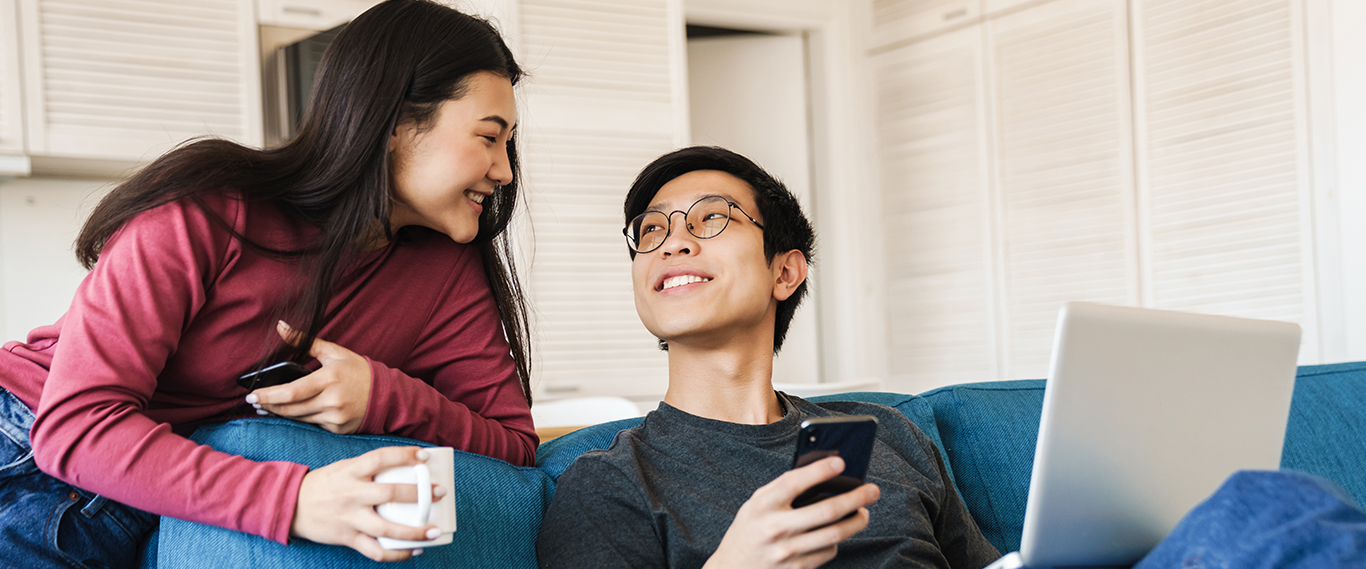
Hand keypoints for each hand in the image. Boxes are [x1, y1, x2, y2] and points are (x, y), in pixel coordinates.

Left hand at [248, 320, 371, 433]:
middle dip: (269, 406)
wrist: (386, 394)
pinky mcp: (339, 429)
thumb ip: (305, 341)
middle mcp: (332, 400)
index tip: (252, 395)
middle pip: (290, 409)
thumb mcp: (334, 352)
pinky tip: (295, 412)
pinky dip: (302, 418)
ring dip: (282, 413)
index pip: (291, 392)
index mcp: (330, 379)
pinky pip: (312, 425)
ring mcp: (336, 417)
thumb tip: (281, 326)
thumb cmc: (358, 370)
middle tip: (255, 402)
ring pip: (299, 418)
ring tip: (269, 407)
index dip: (269, 396)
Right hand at [291, 447, 447, 561]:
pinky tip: (413, 551)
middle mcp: (351, 493)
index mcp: (351, 471)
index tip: (425, 456)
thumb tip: (406, 467)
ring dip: (413, 531)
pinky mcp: (347, 537)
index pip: (381, 458)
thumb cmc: (325, 485)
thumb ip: (370, 469)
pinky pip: (375, 549)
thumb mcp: (344, 468)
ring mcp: (349, 517)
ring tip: (434, 531)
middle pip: (389, 493)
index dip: (404, 455)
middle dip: (419, 494)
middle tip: (439, 493)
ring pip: (385, 528)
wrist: (291, 505)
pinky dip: (396, 553)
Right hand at [704, 457, 880, 568]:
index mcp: (762, 505)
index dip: (820, 470)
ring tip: (863, 512)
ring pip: (835, 535)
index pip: (794, 482)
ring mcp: (786, 553)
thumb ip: (784, 490)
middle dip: (856, 498)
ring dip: (856, 522)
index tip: (842, 461)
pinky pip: (828, 552)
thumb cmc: (750, 529)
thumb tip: (825, 474)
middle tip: (873, 490)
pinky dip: (836, 541)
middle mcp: (774, 529)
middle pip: (827, 511)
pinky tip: (836, 534)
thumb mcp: (757, 504)